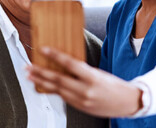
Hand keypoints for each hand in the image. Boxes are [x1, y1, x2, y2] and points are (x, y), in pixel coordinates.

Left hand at [26, 47, 142, 117]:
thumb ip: (82, 70)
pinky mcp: (80, 107)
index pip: (70, 64)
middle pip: (59, 79)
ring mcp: (82, 101)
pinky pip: (62, 97)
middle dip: (41, 72)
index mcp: (93, 78)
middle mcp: (86, 91)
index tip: (43, 49)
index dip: (55, 56)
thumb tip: (65, 63)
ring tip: (30, 76)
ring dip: (41, 82)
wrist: (128, 103)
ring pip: (57, 90)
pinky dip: (51, 90)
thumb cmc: (115, 85)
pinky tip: (42, 85)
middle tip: (28, 66)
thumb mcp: (100, 73)